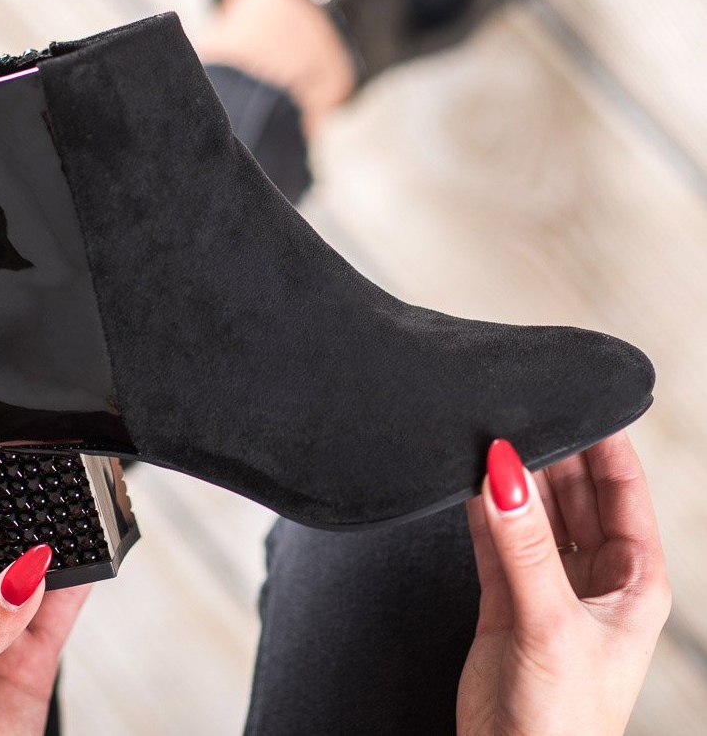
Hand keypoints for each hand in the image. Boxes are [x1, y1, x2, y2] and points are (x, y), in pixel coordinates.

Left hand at [0, 483, 89, 735]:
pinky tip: (93, 558)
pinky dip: (80, 579)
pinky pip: (62, 604)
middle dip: (21, 516)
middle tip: (53, 486)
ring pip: (32, 568)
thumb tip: (24, 574)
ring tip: (79, 516)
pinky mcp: (32, 651)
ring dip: (56, 545)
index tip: (6, 467)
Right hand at [457, 432, 670, 735]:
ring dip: (513, 478)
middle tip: (519, 413)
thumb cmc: (562, 719)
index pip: (622, 490)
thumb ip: (523, 544)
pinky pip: (494, 533)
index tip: (578, 398)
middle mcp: (593, 574)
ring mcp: (546, 581)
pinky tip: (468, 480)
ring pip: (532, 509)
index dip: (604, 443)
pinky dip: (481, 507)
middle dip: (551, 453)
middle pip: (574, 492)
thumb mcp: (552, 621)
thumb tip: (502, 473)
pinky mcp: (504, 593)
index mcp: (633, 579)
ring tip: (489, 437)